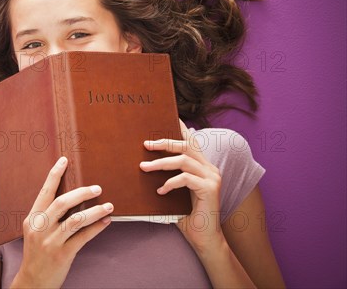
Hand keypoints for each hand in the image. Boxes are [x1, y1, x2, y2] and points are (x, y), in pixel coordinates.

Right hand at [11, 156, 113, 288]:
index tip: (64, 160)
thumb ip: (47, 215)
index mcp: (32, 219)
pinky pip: (83, 237)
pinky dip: (96, 228)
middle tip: (97, 188)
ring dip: (95, 211)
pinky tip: (106, 222)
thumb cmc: (37, 253)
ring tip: (108, 206)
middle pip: (62, 203)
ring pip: (76, 220)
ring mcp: (51, 242)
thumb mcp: (35, 231)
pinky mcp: (63, 254)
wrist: (33, 282)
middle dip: (82, 193)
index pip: (44, 192)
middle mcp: (40, 228)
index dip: (55, 175)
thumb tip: (71, 197)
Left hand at [139, 119, 224, 254]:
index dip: (181, 128)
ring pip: (183, 160)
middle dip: (164, 142)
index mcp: (203, 167)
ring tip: (144, 168)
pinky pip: (185, 178)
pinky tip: (160, 191)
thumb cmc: (186, 217)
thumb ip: (167, 179)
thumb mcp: (174, 194)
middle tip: (145, 144)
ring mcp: (212, 177)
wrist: (204, 240)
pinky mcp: (210, 188)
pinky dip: (170, 183)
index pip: (192, 142)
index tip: (170, 117)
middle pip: (186, 145)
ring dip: (161, 163)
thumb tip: (143, 167)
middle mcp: (210, 168)